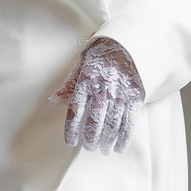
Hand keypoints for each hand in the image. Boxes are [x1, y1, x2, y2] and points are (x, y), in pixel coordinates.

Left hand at [54, 36, 144, 152]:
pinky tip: (119, 147)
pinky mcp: (136, 96)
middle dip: (91, 138)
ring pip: (112, 124)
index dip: (72, 128)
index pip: (75, 110)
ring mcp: (120, 94)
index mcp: (86, 81)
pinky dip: (124, 137)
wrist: (130, 41)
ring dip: (107, 140)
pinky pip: (129, 122)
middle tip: (89, 147)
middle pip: (94, 121)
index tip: (71, 142)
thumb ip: (70, 84)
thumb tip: (54, 100)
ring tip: (103, 150)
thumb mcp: (83, 63)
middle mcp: (102, 89)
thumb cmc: (103, 53)